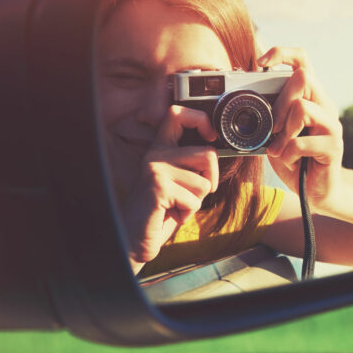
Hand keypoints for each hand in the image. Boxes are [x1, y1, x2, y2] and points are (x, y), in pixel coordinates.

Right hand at [122, 105, 218, 272]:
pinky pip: (194, 200)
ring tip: (175, 205)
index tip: (210, 136)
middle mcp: (156, 154)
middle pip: (207, 154)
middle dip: (210, 179)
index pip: (177, 114)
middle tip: (191, 194)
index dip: (200, 119)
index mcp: (161, 148)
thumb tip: (217, 147)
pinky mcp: (158, 188)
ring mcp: (155, 170)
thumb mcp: (179, 180)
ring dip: (196, 201)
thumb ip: (193, 163)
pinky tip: (170, 214)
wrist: (135, 238)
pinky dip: (188, 213)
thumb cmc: (162, 210)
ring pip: (204, 182)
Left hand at [260, 47, 343, 210]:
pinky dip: (288, 153)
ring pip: (302, 108)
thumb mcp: (275, 134)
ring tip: (278, 148)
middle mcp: (325, 106)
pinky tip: (288, 161)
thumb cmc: (294, 160)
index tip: (260, 62)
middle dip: (280, 101)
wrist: (317, 193)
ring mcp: (332, 125)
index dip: (282, 53)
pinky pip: (303, 142)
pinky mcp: (333, 147)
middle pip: (304, 78)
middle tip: (272, 126)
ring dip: (283, 131)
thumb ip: (267, 116)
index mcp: (311, 98)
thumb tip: (242, 99)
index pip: (302, 61)